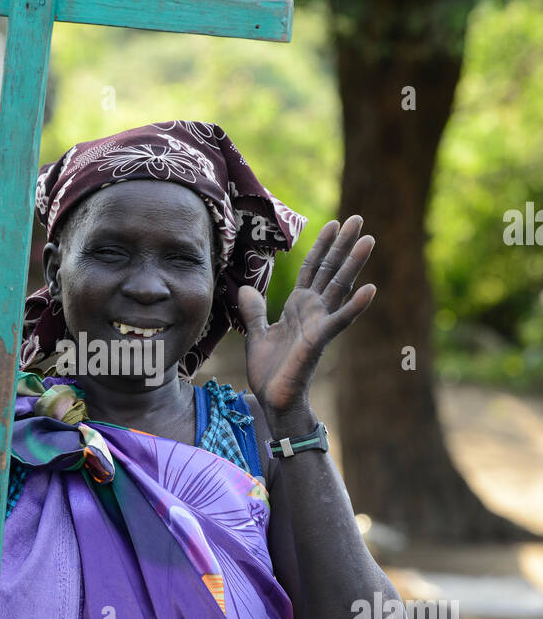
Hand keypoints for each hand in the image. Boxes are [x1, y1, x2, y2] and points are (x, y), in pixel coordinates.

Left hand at [237, 216, 375, 416]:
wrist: (274, 400)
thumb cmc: (270, 372)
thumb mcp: (256, 335)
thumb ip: (254, 312)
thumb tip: (245, 289)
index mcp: (298, 307)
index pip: (312, 268)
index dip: (321, 246)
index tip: (332, 223)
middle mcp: (312, 311)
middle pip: (330, 270)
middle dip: (343, 245)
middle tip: (358, 218)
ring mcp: (319, 324)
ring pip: (339, 287)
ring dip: (354, 264)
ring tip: (369, 239)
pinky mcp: (320, 340)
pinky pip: (340, 320)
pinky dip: (356, 305)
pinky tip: (371, 288)